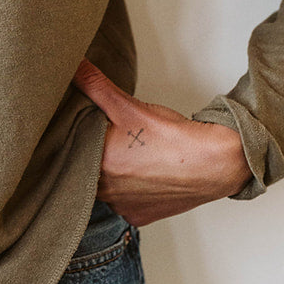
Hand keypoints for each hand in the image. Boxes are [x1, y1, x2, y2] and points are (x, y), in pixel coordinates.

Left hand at [73, 60, 252, 226]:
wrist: (215, 165)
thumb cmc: (173, 138)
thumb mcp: (129, 106)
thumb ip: (95, 85)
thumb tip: (74, 66)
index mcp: (98, 165)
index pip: (69, 153)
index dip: (71, 140)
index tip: (75, 130)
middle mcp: (106, 193)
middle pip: (85, 171)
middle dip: (90, 155)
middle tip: (103, 138)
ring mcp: (123, 208)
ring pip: (103, 188)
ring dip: (109, 173)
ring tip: (124, 154)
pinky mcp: (140, 217)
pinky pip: (123, 202)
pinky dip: (127, 189)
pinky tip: (138, 173)